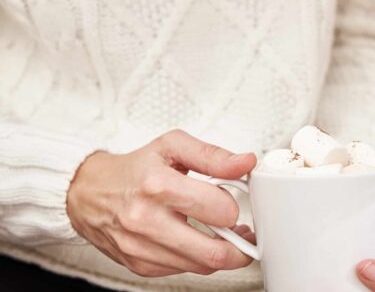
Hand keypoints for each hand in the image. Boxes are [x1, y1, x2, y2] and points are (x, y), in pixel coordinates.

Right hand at [67, 129, 256, 276]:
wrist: (87, 193)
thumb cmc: (133, 169)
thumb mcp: (172, 147)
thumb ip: (213, 155)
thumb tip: (245, 163)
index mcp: (158, 186)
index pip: (219, 210)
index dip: (234, 206)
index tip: (233, 201)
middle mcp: (147, 221)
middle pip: (214, 251)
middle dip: (240, 246)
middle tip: (245, 233)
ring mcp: (142, 248)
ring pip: (202, 265)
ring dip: (222, 253)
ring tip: (223, 234)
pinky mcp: (139, 265)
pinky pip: (184, 271)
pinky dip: (198, 258)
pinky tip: (198, 241)